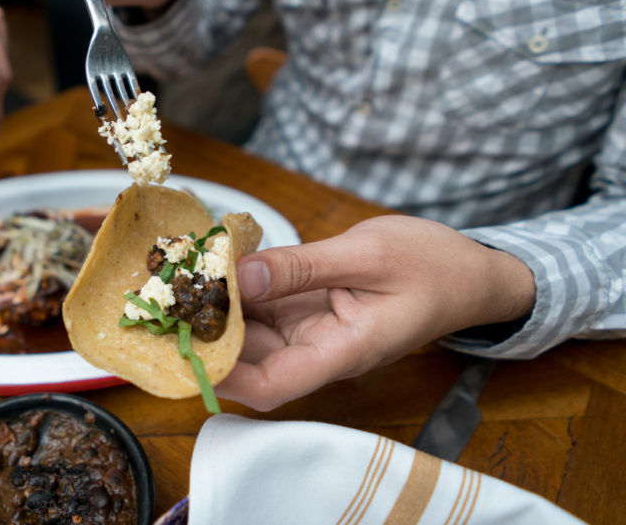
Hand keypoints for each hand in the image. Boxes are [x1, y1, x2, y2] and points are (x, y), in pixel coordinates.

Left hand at [215, 215, 534, 410]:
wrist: (470, 271)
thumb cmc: (433, 266)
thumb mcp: (367, 255)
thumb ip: (302, 267)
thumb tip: (240, 276)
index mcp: (343, 351)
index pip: (273, 386)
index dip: (225, 375)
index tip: (187, 343)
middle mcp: (322, 350)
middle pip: (253, 361)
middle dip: (211, 335)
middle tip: (171, 296)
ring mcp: (314, 331)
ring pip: (254, 334)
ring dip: (221, 312)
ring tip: (185, 277)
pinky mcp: (310, 310)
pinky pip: (266, 309)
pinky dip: (241, 292)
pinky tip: (218, 267)